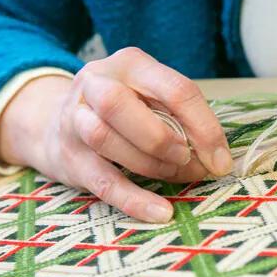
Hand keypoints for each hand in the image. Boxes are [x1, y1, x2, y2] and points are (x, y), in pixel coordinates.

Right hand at [0, 47, 232, 222]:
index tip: (221, 161)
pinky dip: (134, 200)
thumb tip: (216, 159)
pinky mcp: (69, 158)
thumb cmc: (125, 112)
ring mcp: (75, 119)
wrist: (56, 125)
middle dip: (162, 138)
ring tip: (173, 175)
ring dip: (149, 164)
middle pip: (119, 104)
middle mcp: (96, 82)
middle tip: (186, 160)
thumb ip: (181, 119)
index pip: (174, 89)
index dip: (204, 128)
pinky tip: (160, 212)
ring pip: (105, 139)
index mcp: (130, 64)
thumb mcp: (152, 99)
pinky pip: (102, 181)